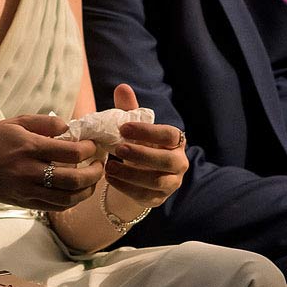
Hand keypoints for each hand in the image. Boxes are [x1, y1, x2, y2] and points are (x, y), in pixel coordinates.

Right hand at [0, 117, 101, 210]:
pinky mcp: (25, 203)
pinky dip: (72, 200)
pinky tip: (75, 190)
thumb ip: (45, 122)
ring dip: (88, 190)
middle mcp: (29, 171)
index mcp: (28, 148)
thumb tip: (70, 128)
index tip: (92, 145)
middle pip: (75, 179)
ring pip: (69, 198)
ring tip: (92, 179)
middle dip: (95, 172)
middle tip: (99, 164)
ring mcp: (27, 190)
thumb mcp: (16, 123)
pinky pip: (57, 206)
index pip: (72, 152)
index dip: (90, 149)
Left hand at [100, 84, 186, 209]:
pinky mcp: (158, 199)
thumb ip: (129, 110)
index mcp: (175, 142)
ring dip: (131, 174)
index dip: (148, 132)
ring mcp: (171, 183)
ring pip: (157, 181)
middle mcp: (178, 163)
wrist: (134, 175)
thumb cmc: (136, 144)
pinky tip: (110, 179)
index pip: (169, 135)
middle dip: (142, 155)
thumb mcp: (132, 128)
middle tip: (118, 149)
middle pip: (167, 161)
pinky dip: (126, 187)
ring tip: (108, 166)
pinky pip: (145, 195)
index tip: (123, 128)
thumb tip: (122, 87)